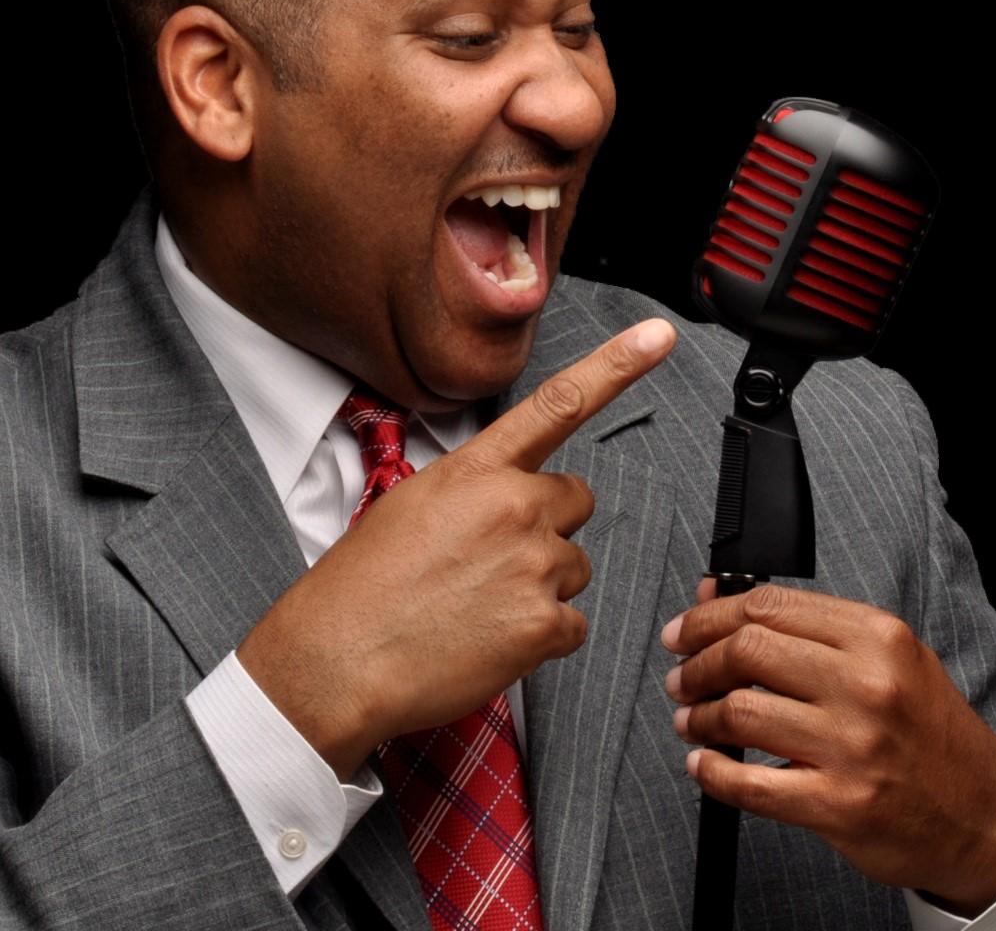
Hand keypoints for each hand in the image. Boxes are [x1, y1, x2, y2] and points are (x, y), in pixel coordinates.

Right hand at [238, 318, 675, 777]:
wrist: (337, 660)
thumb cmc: (361, 588)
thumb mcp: (410, 505)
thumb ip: (471, 488)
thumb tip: (505, 496)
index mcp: (476, 471)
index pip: (558, 404)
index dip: (616, 365)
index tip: (657, 336)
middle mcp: (513, 507)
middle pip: (575, 502)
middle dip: (548, 527)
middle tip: (492, 560)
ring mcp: (533, 565)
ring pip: (575, 567)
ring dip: (541, 586)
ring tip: (477, 605)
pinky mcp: (544, 625)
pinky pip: (573, 626)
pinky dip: (541, 639)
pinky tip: (490, 641)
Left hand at [662, 579, 995, 915]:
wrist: (984, 815)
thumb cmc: (929, 734)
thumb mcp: (889, 660)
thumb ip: (807, 628)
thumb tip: (715, 598)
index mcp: (879, 638)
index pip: (768, 607)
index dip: (709, 617)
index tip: (684, 631)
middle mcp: (867, 685)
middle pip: (746, 651)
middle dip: (696, 663)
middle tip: (682, 677)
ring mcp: (852, 746)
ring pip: (739, 713)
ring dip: (697, 717)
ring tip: (692, 721)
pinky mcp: (838, 804)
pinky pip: (747, 784)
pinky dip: (711, 773)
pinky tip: (705, 766)